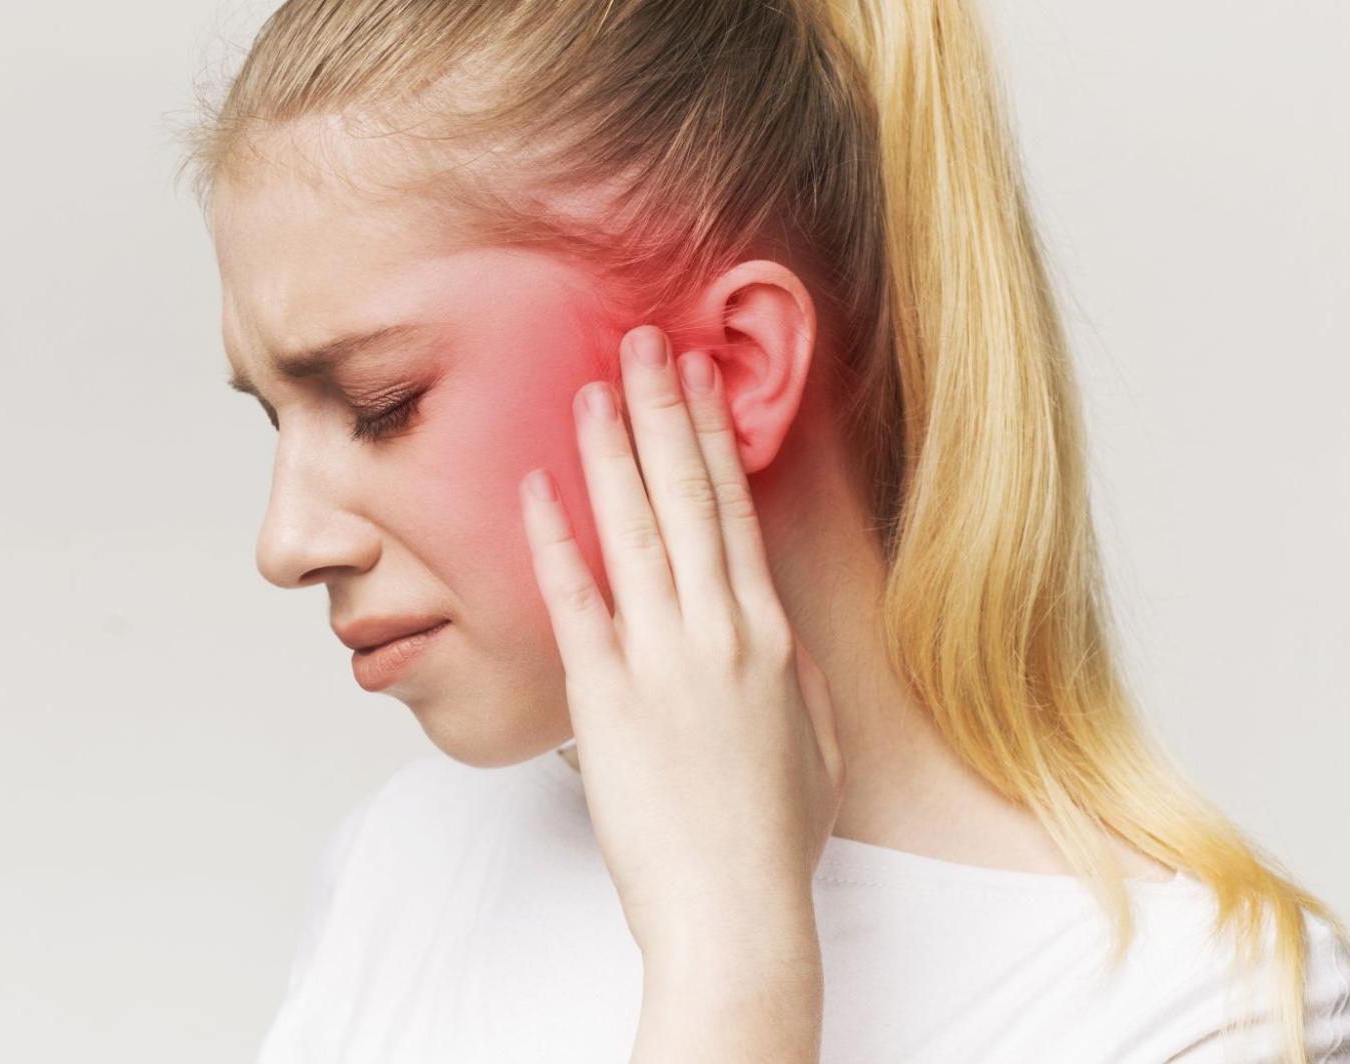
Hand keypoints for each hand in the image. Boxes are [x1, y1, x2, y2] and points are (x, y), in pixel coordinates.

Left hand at [517, 323, 845, 964]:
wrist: (735, 909)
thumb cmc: (773, 838)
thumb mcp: (811, 742)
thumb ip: (791, 674)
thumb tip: (771, 629)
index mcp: (769, 636)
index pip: (737, 512)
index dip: (716, 437)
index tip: (701, 379)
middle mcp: (719, 631)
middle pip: (688, 497)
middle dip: (664, 411)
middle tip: (645, 342)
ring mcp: (662, 660)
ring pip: (636, 530)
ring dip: (612, 451)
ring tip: (592, 386)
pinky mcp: (607, 698)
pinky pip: (576, 601)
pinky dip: (555, 540)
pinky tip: (537, 488)